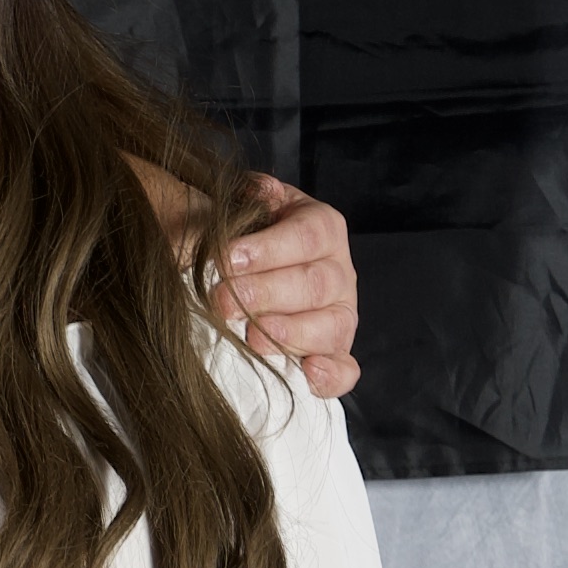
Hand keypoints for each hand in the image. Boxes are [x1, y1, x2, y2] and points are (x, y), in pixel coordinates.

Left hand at [206, 176, 359, 399]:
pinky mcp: (335, 351)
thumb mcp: (248, 206)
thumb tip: (258, 191)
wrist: (252, 266)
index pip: (306, 237)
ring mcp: (340, 314)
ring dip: (292, 334)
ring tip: (255, 336)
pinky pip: (345, 368)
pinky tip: (309, 373)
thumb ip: (250, 196)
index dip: (269, 250)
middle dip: (266, 294)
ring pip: (331, 326)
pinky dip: (333, 376)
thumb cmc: (248, 235)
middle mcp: (338, 271)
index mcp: (322, 228)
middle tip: (222, 301)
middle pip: (315, 285)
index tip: (228, 259)